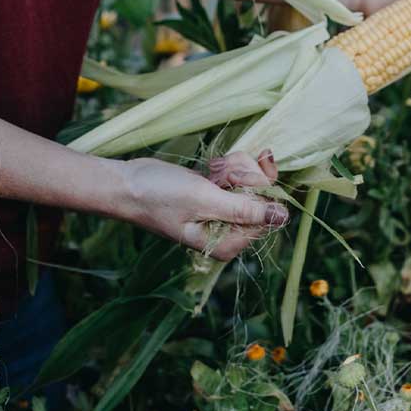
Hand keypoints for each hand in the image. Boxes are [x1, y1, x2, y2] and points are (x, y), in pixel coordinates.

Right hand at [122, 150, 285, 260]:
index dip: (258, 192)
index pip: (267, 216)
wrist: (127, 183)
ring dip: (234, 169)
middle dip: (243, 177)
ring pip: (250, 183)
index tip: (235, 179)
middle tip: (218, 173)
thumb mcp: (205, 200)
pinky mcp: (217, 193)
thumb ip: (245, 209)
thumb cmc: (161, 195)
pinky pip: (237, 177)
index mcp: (227, 243)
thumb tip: (283, 217)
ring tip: (211, 171)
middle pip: (261, 198)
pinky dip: (226, 167)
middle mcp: (228, 230)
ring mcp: (223, 211)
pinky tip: (209, 169)